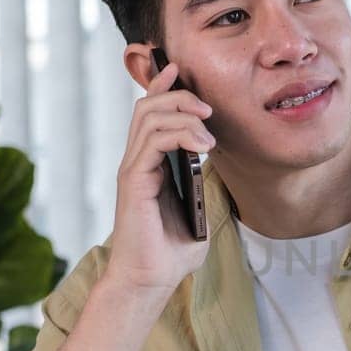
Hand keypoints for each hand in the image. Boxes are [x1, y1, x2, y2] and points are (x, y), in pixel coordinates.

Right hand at [104, 61, 216, 296]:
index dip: (165, 88)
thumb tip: (216, 164)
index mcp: (151, 164)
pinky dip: (180, 134)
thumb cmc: (172, 250)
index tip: (182, 70)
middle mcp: (138, 161)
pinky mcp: (134, 181)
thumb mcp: (198, 208)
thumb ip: (202, 184)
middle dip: (179, 95)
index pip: (152, 114)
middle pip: (148, 106)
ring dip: (182, 114)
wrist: (151, 280)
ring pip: (149, 118)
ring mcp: (134, 169)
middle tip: (207, 107)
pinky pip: (152, 142)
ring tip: (209, 131)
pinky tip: (202, 147)